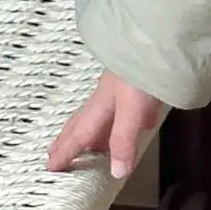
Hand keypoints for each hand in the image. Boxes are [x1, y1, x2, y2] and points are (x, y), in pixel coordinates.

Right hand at [47, 72, 162, 179]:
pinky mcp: (138, 79)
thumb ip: (124, 140)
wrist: (161, 37)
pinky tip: (137, 121)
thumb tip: (115, 172)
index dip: (66, 151)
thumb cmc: (142, 73)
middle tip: (54, 153)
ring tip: (92, 145)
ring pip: (102, 113)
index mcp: (101, 104)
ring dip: (94, 131)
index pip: (79, 133)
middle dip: (70, 139)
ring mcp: (122, 86)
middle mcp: (107, 95)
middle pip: (84, 121)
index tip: (49, 167)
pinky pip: (123, 105)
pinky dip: (120, 118)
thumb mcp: (132, 110)